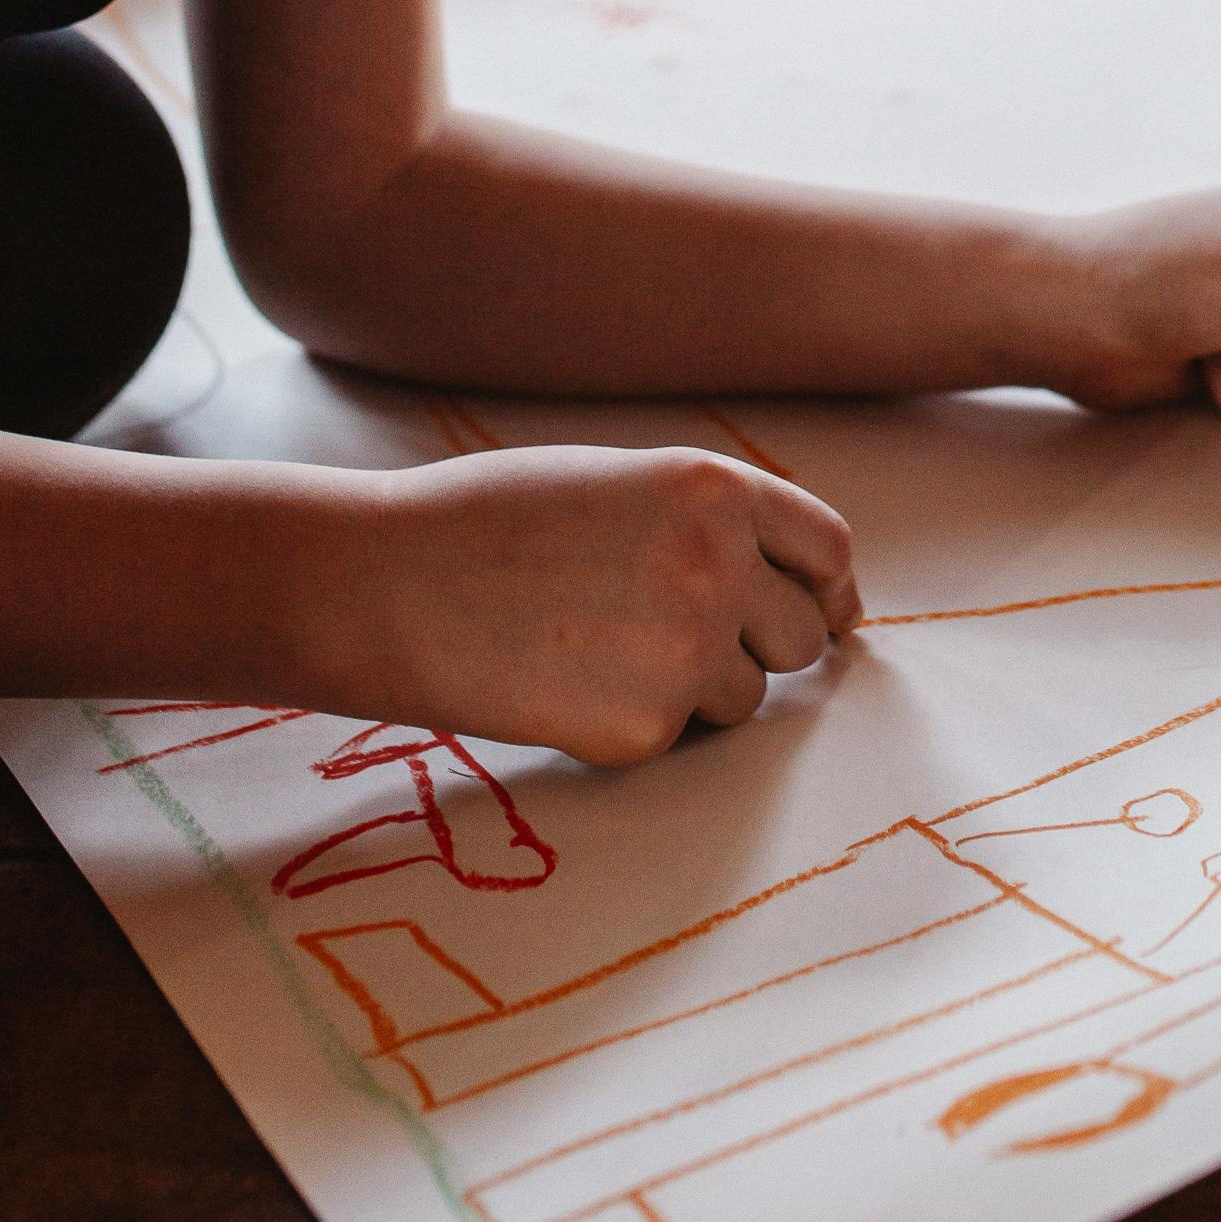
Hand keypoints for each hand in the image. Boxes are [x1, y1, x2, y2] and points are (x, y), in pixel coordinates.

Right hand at [301, 444, 860, 760]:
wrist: (389, 582)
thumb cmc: (496, 521)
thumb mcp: (621, 481)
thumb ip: (710, 522)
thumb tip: (805, 591)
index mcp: (713, 489)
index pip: (827, 547)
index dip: (830, 588)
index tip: (830, 615)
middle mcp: (717, 566)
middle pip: (802, 635)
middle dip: (762, 644)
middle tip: (682, 638)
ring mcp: (684, 653)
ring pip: (746, 697)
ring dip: (699, 688)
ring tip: (599, 649)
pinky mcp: (643, 732)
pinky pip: (680, 740)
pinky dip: (640, 724)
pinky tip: (566, 685)